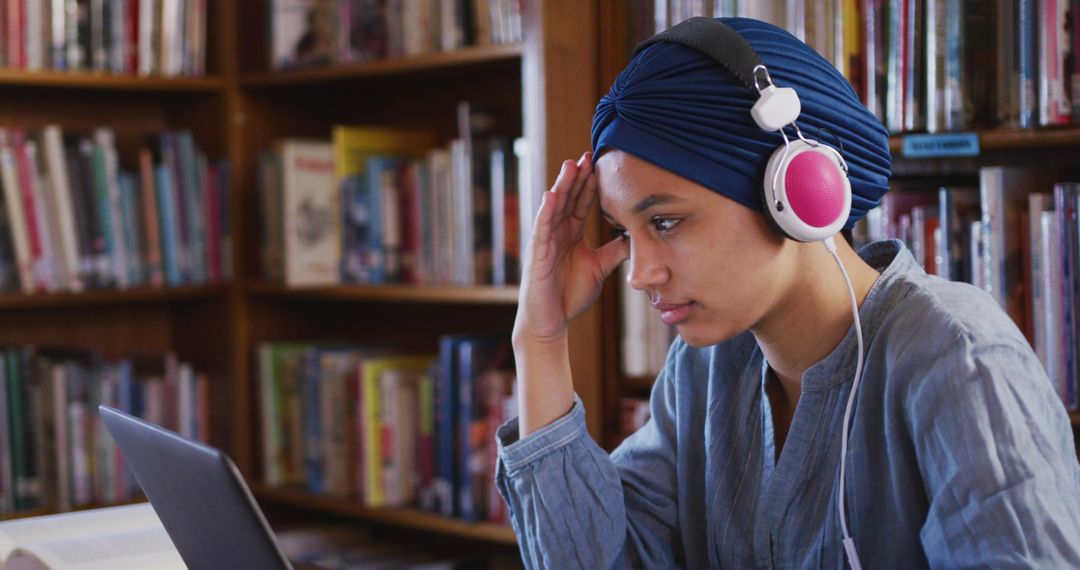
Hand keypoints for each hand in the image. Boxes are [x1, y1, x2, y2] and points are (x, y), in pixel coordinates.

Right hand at [513, 151, 629, 346]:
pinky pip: (541, 228)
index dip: (590, 184)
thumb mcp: (600, 268)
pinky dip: (546, 211)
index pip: (581, 203)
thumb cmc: (570, 295)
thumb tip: (637, 236)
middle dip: (578, 177)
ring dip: (562, 185)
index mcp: (571, 234)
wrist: (551, 322)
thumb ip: (616, 251)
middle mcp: (556, 233)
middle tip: (589, 154)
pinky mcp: (537, 254)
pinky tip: (551, 194)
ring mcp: (545, 242)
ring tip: (571, 164)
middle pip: (568, 198)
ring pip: (554, 207)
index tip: (601, 164)